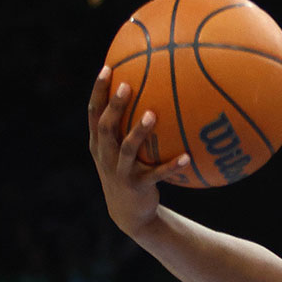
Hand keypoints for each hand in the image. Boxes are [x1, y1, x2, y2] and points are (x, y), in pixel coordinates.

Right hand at [87, 66, 190, 237]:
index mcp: (99, 144)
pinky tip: (188, 157)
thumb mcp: (122, 151)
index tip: (107, 68)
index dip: (98, 91)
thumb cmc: (129, 172)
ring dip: (139, 132)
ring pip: (127, 149)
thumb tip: (155, 94)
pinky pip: (157, 174)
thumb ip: (128, 127)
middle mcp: (105, 156)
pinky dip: (172, 166)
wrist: (129, 213)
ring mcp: (119, 172)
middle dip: (114, 106)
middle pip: (105, 127)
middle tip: (126, 85)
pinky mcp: (137, 186)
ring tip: (152, 115)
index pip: (93, 113)